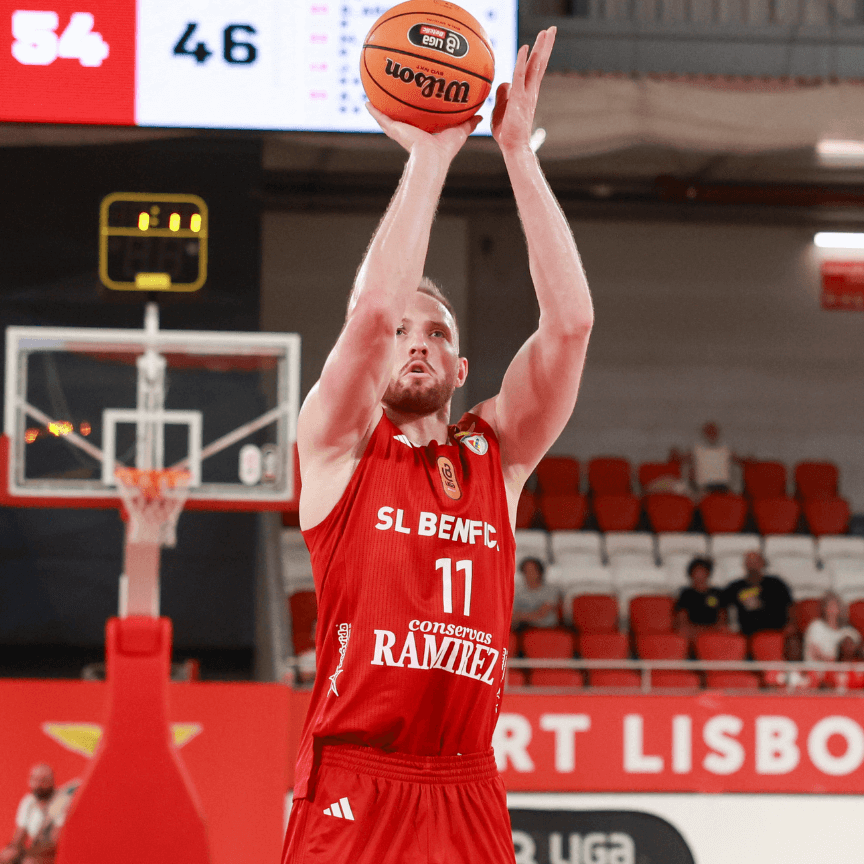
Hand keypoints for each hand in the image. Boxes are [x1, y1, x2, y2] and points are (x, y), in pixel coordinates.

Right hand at [366, 103, 481, 161]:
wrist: (431, 157)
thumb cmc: (445, 150)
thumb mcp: (460, 131)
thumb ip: (468, 123)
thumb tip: (481, 115)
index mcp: (424, 133)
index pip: (420, 120)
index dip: (419, 111)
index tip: (418, 99)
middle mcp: (410, 131)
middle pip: (402, 116)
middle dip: (399, 106)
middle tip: (396, 91)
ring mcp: (400, 130)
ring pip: (389, 116)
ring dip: (382, 106)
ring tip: (374, 94)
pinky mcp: (394, 130)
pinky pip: (381, 118)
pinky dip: (374, 111)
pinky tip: (366, 102)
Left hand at [491, 27, 555, 153]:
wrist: (512, 147)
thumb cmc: (506, 132)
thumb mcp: (500, 109)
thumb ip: (503, 94)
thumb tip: (504, 83)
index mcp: (527, 92)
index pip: (534, 68)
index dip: (538, 53)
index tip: (543, 38)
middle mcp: (531, 91)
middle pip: (539, 63)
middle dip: (546, 45)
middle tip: (552, 29)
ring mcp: (527, 94)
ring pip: (535, 66)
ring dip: (541, 47)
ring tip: (547, 31)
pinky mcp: (520, 99)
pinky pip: (521, 75)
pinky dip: (523, 61)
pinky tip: (525, 47)